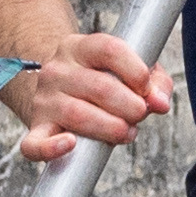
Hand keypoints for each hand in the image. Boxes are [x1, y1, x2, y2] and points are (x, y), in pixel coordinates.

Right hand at [3, 31, 170, 159]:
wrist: (57, 91)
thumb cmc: (101, 81)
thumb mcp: (128, 70)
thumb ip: (154, 82)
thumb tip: (161, 103)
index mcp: (80, 47)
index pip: (109, 49)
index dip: (135, 71)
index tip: (147, 88)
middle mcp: (57, 70)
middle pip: (99, 87)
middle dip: (130, 106)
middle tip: (140, 115)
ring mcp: (44, 100)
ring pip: (77, 114)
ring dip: (110, 128)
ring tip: (127, 132)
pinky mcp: (36, 128)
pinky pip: (35, 144)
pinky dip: (51, 148)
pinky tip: (70, 144)